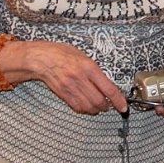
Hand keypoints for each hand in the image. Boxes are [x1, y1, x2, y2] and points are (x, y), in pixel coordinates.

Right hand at [9, 40, 125, 113]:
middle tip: (110, 105)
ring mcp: (70, 88)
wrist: (40, 58)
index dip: (118, 100)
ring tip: (99, 106)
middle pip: (99, 101)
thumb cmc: (60, 53)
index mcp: (88, 67)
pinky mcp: (63, 94)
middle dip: (107, 106)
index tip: (123, 106)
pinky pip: (77, 107)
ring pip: (89, 107)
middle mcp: (80, 79)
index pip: (108, 88)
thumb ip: (94, 70)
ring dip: (96, 109)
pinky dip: (85, 109)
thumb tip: (106, 83)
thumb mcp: (82, 55)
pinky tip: (87, 106)